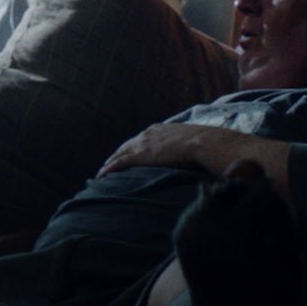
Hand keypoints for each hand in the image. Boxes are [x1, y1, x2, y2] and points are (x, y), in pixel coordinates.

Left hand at [96, 121, 215, 176]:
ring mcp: (142, 144)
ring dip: (109, 163)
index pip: (140, 139)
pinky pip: (118, 163)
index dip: (132, 148)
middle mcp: (147, 134)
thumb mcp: (192, 141)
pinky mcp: (140, 155)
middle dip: (116, 155)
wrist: (203, 142)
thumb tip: (195, 155)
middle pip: (125, 146)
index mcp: (159, 129)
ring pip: (118, 154)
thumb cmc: (204, 144)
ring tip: (102, 173)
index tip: (127, 155)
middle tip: (108, 165)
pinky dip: (108, 169)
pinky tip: (101, 176)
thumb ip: (187, 147)